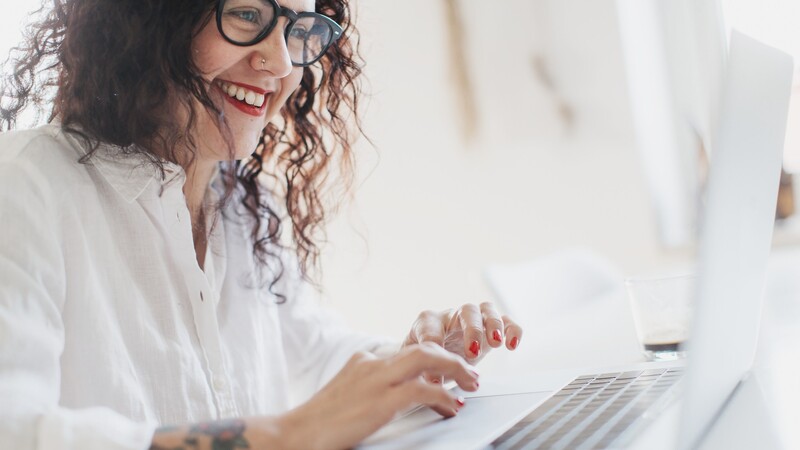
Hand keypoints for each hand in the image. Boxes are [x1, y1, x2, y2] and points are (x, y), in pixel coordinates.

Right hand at [278, 343, 479, 449]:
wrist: (296, 434)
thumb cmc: (321, 423)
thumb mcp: (348, 397)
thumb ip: (371, 391)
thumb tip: (398, 398)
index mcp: (363, 361)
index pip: (406, 352)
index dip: (432, 361)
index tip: (447, 373)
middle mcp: (371, 363)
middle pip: (422, 347)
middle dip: (450, 359)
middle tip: (470, 374)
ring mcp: (376, 379)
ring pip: (427, 358)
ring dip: (454, 370)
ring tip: (470, 383)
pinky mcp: (381, 401)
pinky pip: (422, 391)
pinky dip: (442, 397)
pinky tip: (451, 406)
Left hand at [402, 302, 522, 380]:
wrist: (428, 355)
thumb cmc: (419, 357)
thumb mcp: (413, 364)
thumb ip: (420, 373)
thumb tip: (432, 386)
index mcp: (428, 321)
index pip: (432, 328)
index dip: (435, 349)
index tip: (437, 377)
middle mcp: (452, 316)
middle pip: (466, 311)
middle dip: (472, 330)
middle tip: (472, 352)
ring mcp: (473, 320)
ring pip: (487, 310)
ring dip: (493, 325)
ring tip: (495, 344)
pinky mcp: (490, 329)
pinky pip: (506, 321)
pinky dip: (512, 329)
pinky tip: (511, 345)